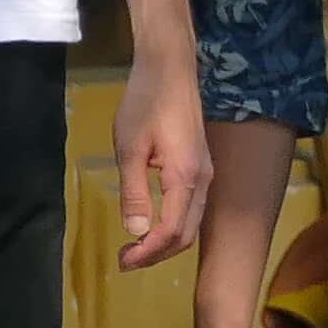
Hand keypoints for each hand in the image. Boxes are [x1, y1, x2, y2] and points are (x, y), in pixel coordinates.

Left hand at [111, 52, 211, 268]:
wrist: (170, 66)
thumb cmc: (146, 101)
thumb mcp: (130, 147)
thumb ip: (134, 192)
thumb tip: (135, 231)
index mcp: (186, 177)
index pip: (172, 231)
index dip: (148, 252)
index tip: (122, 260)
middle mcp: (203, 180)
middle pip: (186, 234)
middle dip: (157, 254)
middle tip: (125, 260)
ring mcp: (205, 173)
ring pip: (191, 223)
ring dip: (165, 241)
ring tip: (135, 247)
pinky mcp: (200, 165)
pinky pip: (190, 207)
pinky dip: (172, 224)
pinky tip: (150, 222)